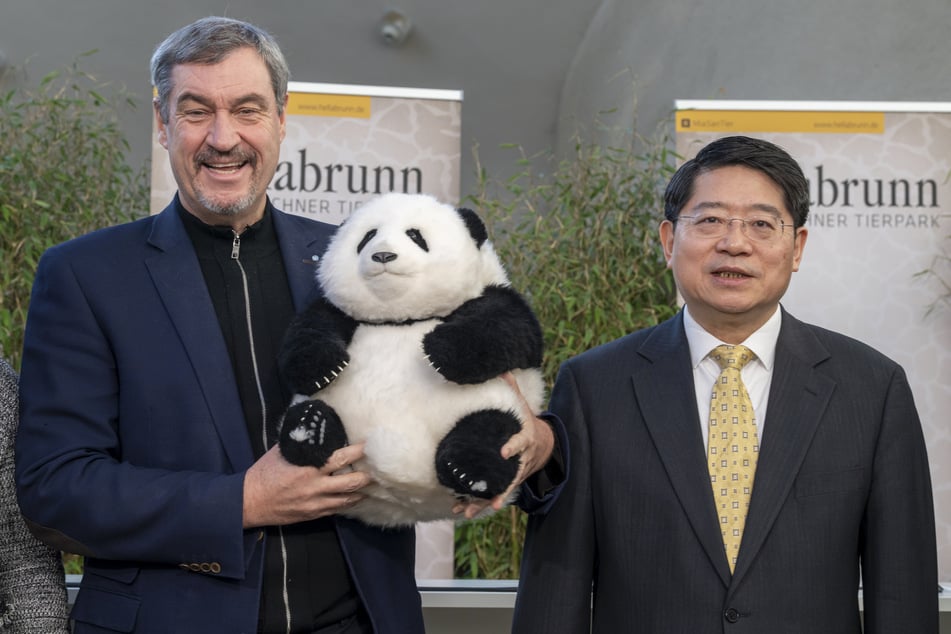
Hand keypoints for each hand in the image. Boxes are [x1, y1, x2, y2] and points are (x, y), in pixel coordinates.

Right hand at [243, 443, 370, 527]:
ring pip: (347, 499)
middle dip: (367, 476)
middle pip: (350, 482)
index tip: (369, 446)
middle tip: (378, 469)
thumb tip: (315, 429)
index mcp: (308, 468)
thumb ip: (301, 444)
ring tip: (373, 485)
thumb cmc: (264, 472)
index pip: (340, 458)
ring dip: (361, 492)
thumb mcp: (281, 451)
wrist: (249, 502)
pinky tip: (356, 498)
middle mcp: (315, 487)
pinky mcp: (312, 515)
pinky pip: (336, 510)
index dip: (357, 452)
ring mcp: (315, 503)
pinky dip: (348, 503)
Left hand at [453, 372, 554, 518]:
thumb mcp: (521, 405)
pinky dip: (479, 503)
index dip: (513, 447)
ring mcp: (514, 473)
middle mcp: (520, 460)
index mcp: (524, 439)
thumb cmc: (526, 421)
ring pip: (499, 490)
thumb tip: (501, 369)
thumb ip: (511, 389)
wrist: (543, 444)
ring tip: (467, 512)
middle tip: (489, 498)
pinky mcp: (507, 481)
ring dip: (482, 502)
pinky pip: (492, 493)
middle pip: (510, 476)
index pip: (520, 443)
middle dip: (499, 488)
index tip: (504, 452)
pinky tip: (464, 511)